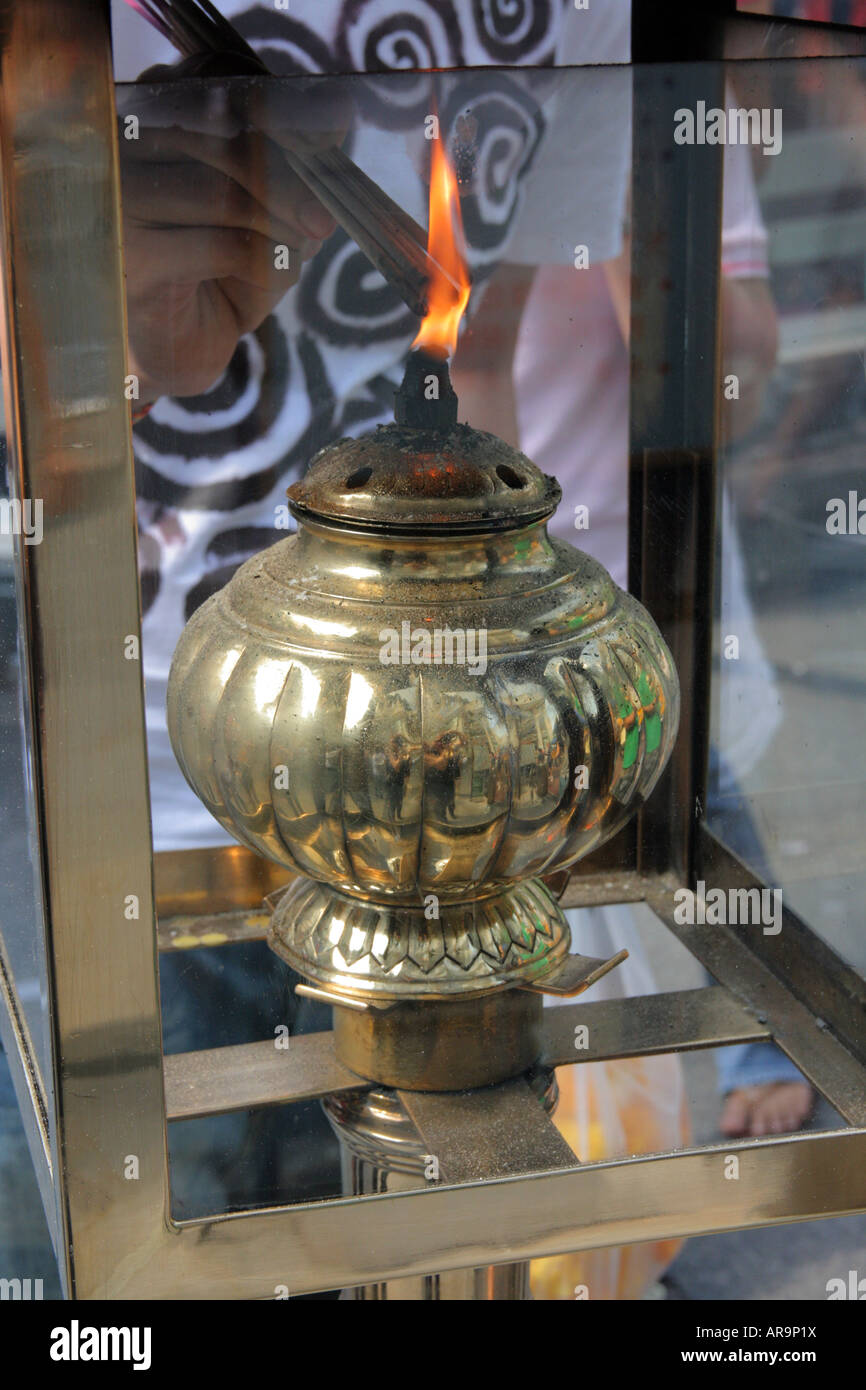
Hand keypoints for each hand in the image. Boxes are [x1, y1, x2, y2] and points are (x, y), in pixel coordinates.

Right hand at [119, 60, 347, 401]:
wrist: (178, 346)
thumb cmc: (217, 273)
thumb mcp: (267, 215)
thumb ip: (293, 169)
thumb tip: (334, 123)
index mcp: (151, 118)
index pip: (214, 90)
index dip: (277, 116)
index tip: (325, 146)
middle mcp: (122, 151)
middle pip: (220, 140)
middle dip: (288, 182)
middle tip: (322, 220)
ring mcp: (119, 203)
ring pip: (222, 195)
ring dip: (278, 228)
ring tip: (295, 251)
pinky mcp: (132, 259)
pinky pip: (220, 246)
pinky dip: (263, 263)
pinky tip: (268, 277)